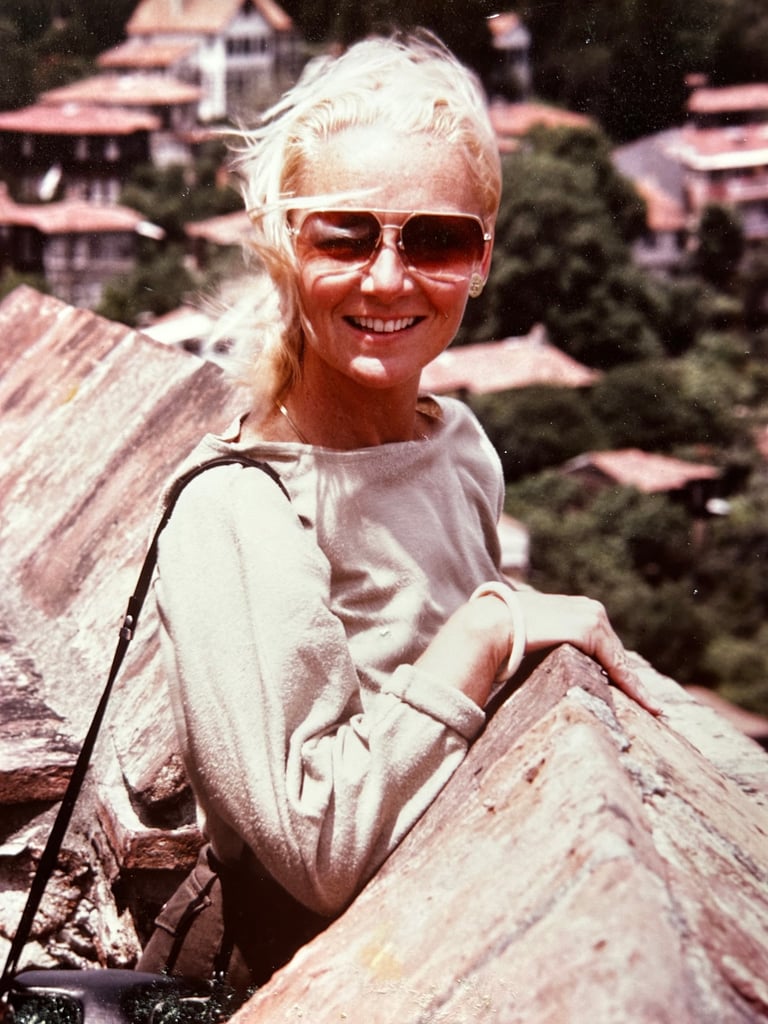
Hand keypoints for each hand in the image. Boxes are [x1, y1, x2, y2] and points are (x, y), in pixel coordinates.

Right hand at [516, 591, 661, 714]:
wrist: (493, 623)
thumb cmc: (506, 633)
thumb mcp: (538, 634)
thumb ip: (551, 641)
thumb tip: (543, 658)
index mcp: (580, 609)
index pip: (605, 644)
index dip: (620, 668)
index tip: (635, 687)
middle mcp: (592, 609)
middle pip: (616, 653)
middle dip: (630, 680)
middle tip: (651, 706)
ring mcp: (592, 617)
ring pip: (619, 661)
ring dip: (635, 687)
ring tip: (652, 709)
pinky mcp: (589, 629)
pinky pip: (617, 665)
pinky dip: (632, 686)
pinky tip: (646, 704)